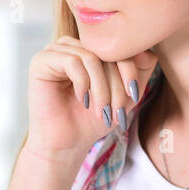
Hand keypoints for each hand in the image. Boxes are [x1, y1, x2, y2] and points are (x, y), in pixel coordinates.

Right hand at [24, 36, 158, 166]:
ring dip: (101, 88)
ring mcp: (54, 51)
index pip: (118, 46)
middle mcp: (71, 45)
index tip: (133, 97)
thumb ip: (139, 71)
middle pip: (105, 51)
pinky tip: (82, 100)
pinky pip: (72, 62)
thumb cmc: (91, 120)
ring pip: (90, 58)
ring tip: (101, 109)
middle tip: (116, 110)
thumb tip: (147, 51)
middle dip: (116, 84)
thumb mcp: (125, 94)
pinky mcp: (40, 61)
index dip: (130, 70)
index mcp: (89, 48)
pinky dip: (83, 83)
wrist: (66, 144)